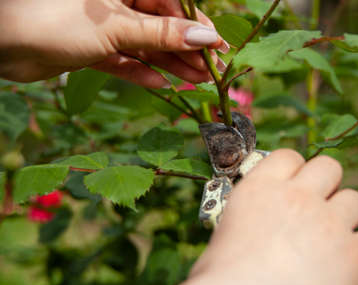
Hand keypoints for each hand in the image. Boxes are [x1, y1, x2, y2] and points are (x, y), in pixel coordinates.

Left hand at [0, 0, 227, 86]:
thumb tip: (206, 37)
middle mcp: (114, 3)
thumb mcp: (117, 27)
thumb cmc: (56, 20)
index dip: (196, 26)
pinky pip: (123, 60)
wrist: (1, 43)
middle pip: (160, 26)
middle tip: (210, 72)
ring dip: (169, 64)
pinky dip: (141, 72)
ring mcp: (103, 27)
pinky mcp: (92, 48)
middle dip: (185, 49)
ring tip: (195, 82)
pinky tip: (161, 85)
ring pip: (145, 45)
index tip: (218, 47)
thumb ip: (162, 34)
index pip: (170, 4)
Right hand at [161, 150, 357, 284]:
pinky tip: (350, 263)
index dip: (295, 169)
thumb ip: (250, 212)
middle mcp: (298, 197)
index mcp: (262, 187)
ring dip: (346, 216)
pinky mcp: (353, 254)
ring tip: (332, 239)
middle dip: (327, 184)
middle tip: (318, 207)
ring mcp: (329, 223)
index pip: (288, 156)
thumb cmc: (224, 277)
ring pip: (355, 199)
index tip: (295, 184)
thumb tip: (258, 218)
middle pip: (329, 166)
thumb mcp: (225, 230)